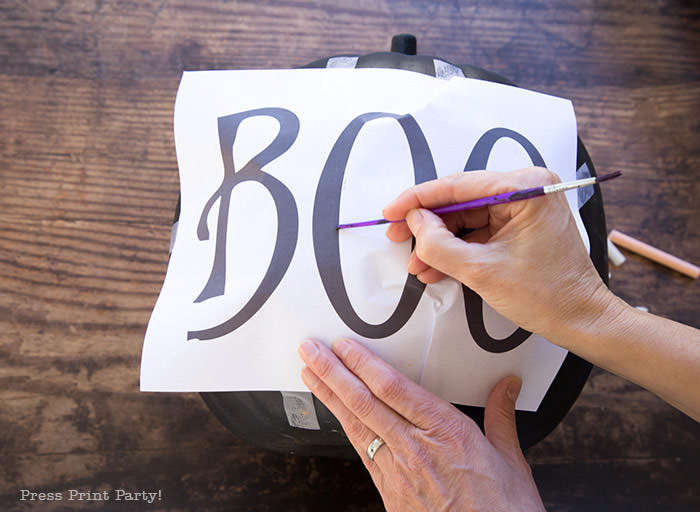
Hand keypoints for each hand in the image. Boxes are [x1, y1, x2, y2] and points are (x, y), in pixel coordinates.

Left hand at [298, 338, 544, 511]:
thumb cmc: (504, 511)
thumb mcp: (511, 460)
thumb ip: (501, 416)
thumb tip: (508, 383)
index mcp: (447, 432)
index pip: (395, 389)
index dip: (365, 364)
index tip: (344, 345)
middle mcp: (416, 447)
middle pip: (365, 402)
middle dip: (334, 372)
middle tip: (310, 349)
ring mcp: (399, 471)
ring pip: (356, 425)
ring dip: (330, 396)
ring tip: (308, 373)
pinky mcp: (390, 493)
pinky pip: (363, 452)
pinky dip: (345, 428)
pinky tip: (335, 413)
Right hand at [382, 167, 613, 343]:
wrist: (581, 321)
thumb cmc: (545, 295)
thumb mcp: (481, 271)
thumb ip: (439, 245)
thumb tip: (413, 222)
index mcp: (526, 187)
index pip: (458, 185)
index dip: (418, 199)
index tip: (390, 211)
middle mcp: (527, 189)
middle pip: (460, 201)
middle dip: (427, 225)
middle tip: (395, 237)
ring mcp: (523, 208)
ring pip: (465, 219)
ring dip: (439, 243)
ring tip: (415, 265)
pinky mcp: (519, 226)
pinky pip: (478, 233)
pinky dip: (456, 250)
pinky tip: (432, 269)